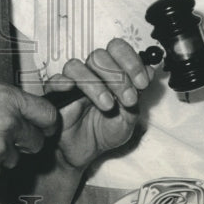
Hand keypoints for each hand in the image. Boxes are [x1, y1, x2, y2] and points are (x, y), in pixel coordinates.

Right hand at [0, 79, 58, 184]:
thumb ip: (2, 97)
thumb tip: (20, 106)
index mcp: (6, 99)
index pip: (48, 115)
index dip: (47, 122)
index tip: (44, 126)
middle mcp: (7, 124)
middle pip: (35, 142)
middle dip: (23, 140)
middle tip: (3, 135)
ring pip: (13, 159)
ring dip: (0, 154)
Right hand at [45, 38, 150, 170]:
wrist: (86, 153)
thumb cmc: (106, 131)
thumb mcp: (129, 118)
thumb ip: (137, 95)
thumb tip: (149, 71)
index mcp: (110, 71)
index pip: (117, 50)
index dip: (130, 61)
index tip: (141, 82)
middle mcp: (91, 72)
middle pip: (98, 56)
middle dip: (118, 77)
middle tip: (128, 99)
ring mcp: (72, 82)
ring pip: (77, 66)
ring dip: (95, 84)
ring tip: (107, 105)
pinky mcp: (55, 94)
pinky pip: (54, 81)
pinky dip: (63, 82)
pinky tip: (72, 90)